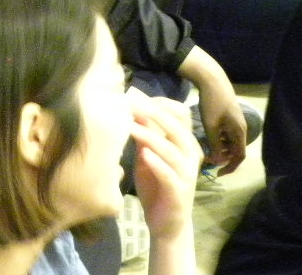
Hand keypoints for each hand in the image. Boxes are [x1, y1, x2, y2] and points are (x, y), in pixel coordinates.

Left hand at [129, 96, 201, 241]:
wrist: (166, 222)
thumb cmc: (156, 184)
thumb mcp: (147, 155)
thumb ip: (143, 135)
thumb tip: (132, 109)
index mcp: (184, 144)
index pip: (180, 116)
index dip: (159, 104)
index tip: (135, 96)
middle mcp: (190, 156)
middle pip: (177, 128)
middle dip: (154, 114)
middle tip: (131, 104)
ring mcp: (186, 175)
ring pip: (172, 150)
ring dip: (150, 137)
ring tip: (130, 126)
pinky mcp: (179, 192)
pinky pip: (170, 175)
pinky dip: (158, 164)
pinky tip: (144, 155)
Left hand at [177, 46, 245, 174]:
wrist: (212, 79)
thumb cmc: (212, 103)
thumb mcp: (211, 125)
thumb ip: (214, 143)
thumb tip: (216, 160)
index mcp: (239, 132)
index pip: (240, 156)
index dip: (230, 167)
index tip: (218, 173)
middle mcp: (241, 128)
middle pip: (235, 149)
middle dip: (224, 157)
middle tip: (208, 162)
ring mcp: (235, 121)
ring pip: (229, 141)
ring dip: (220, 148)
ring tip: (205, 151)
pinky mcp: (228, 115)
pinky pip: (226, 132)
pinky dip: (218, 138)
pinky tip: (205, 137)